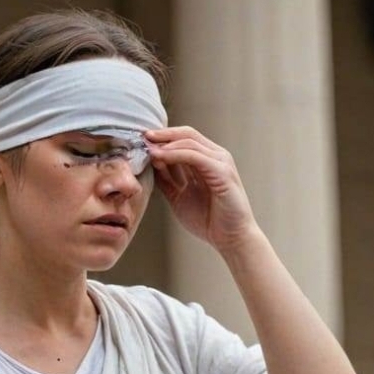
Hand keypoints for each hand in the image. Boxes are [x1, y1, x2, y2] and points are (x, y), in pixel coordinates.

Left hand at [145, 126, 259, 253]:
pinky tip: (160, 158)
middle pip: (187, 134)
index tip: (142, 140)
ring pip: (190, 142)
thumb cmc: (209, 220)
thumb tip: (150, 164)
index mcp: (207, 161)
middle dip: (162, 134)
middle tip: (143, 137)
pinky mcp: (223, 172)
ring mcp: (221, 162)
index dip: (162, 137)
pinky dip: (175, 155)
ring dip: (166, 144)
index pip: (184, 138)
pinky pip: (195, 157)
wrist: (230, 239)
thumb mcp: (179, 196)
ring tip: (148, 149)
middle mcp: (216, 157)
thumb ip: (167, 180)